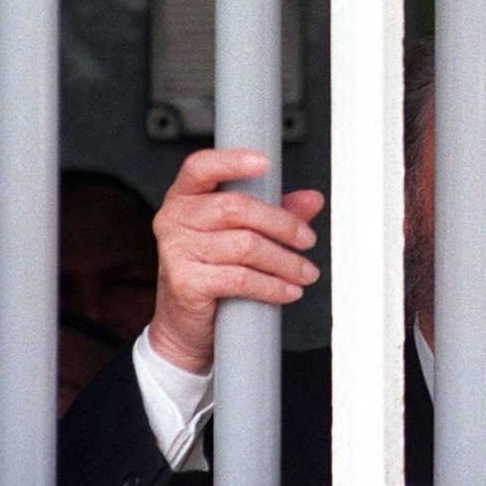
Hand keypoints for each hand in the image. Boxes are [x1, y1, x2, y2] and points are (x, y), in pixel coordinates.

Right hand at [148, 148, 324, 372]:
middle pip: (236, 208)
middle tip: (307, 239)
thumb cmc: (213, 269)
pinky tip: (288, 290)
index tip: (265, 163)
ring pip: (245, 246)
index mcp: (186, 197)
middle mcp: (174, 218)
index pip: (201, 167)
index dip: (232, 161)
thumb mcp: (241, 234)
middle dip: (282, 224)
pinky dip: (272, 286)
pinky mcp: (185, 282)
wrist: (186, 323)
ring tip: (305, 272)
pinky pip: (240, 278)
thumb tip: (312, 199)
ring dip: (285, 261)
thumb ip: (274, 212)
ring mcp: (176, 251)